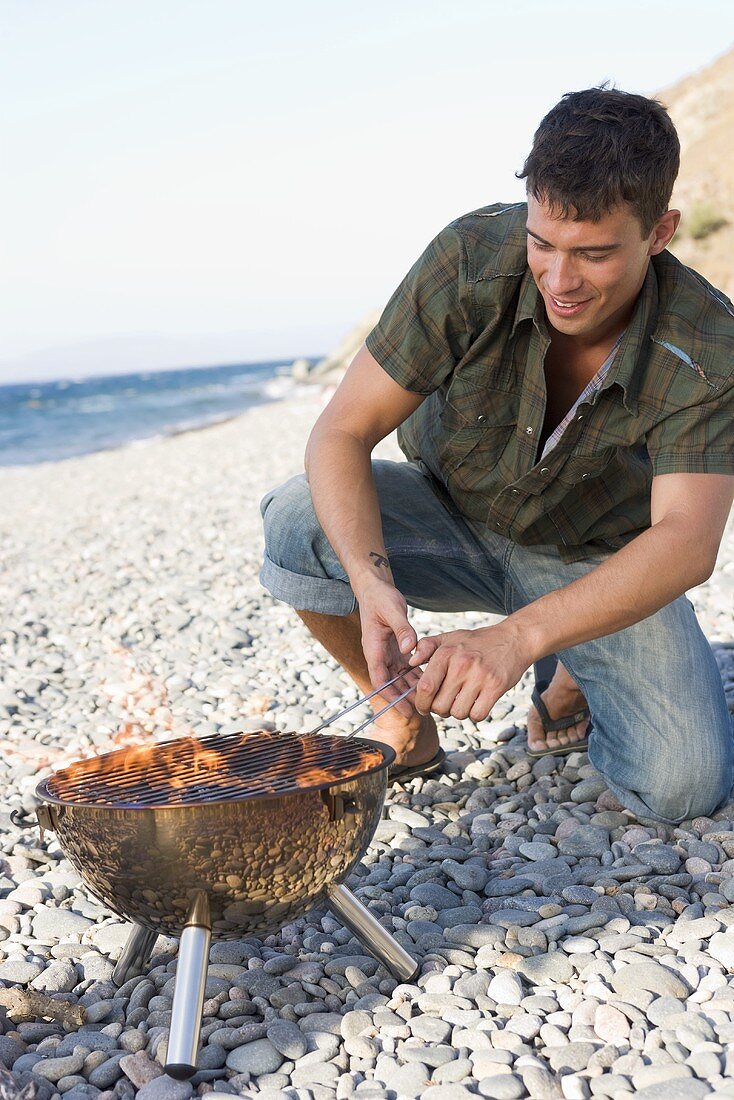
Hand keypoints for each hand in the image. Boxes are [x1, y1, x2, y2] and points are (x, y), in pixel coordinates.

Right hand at [354, 577, 420, 716]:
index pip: (380, 679)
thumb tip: (410, 648)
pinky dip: (415, 675)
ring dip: (410, 689)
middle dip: (403, 698)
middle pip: (390, 683)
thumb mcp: (392, 610)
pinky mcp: (395, 647)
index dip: (391, 696)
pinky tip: (429, 682)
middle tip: (420, 713)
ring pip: (399, 677)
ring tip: (426, 702)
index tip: (404, 709)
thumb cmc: (381, 597)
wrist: (376, 587)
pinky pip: (405, 666)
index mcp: (373, 648)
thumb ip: (402, 629)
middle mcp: (379, 653)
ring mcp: (387, 651)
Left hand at [408, 623, 531, 720]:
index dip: (421, 703)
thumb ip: (425, 647)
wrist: (513, 639)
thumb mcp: (449, 637)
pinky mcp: (496, 686)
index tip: (424, 707)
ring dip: (458, 712)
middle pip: (440, 705)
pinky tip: (477, 703)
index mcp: (446, 653)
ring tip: (462, 701)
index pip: (425, 688)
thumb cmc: (476, 642)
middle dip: (440, 710)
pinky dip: (475, 714)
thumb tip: (409, 662)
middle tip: (446, 704)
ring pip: (458, 713)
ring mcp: (480, 676)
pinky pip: (477, 715)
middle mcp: (461, 664)